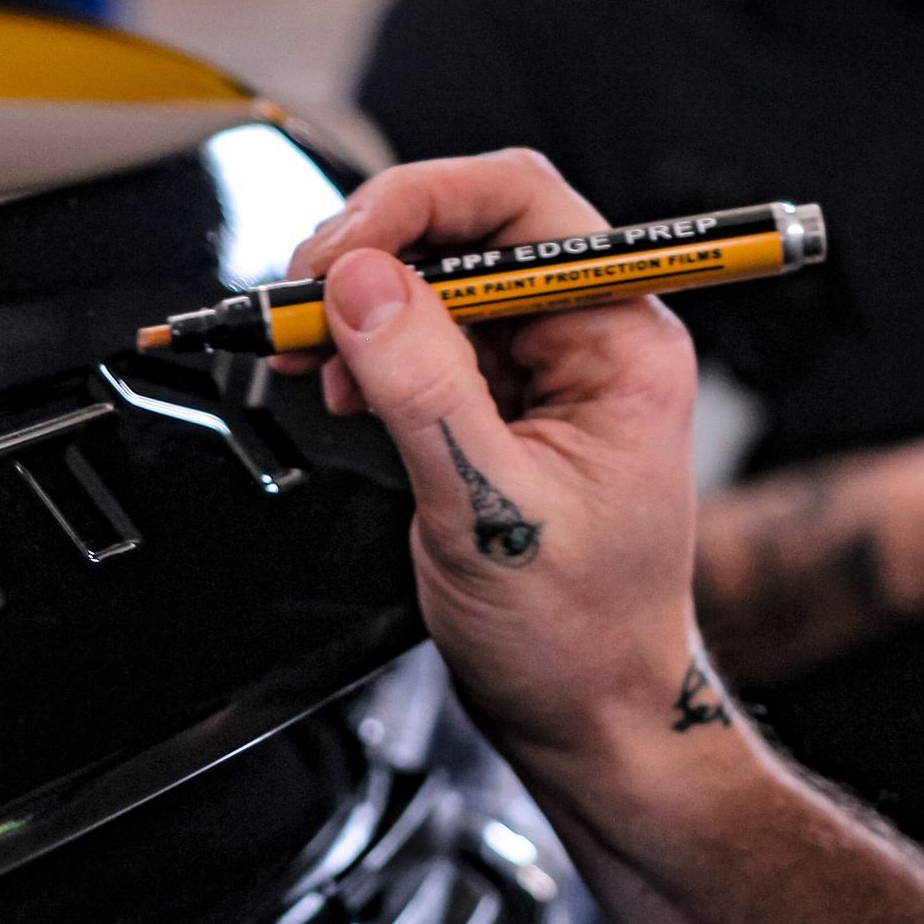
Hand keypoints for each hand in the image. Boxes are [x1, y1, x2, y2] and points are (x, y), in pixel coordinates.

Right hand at [284, 152, 707, 776]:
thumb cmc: (577, 637)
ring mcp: (545, 369)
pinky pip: (424, 338)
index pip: (522, 203)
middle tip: (300, 302)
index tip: (339, 251)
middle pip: (470, 229)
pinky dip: (368, 349)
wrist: (591, 720)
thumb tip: (359, 282)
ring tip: (308, 356)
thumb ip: (422, 387)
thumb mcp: (488, 508)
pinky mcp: (501, 404)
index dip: (419, 204)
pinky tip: (337, 385)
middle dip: (374, 255)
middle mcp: (590, 337)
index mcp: (623, 341)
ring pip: (437, 281)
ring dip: (361, 305)